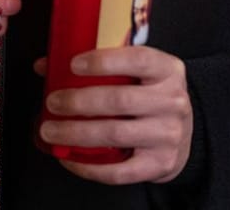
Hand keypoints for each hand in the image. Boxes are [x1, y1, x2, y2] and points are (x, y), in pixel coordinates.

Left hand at [36, 46, 193, 184]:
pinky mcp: (160, 164)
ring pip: (115, 134)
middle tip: (53, 102)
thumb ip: (96, 65)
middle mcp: (172, 101)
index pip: (137, 59)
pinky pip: (119, 171)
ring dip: (76, 133)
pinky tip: (69, 158)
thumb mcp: (136, 73)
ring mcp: (168, 135)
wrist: (183, 133)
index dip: (103, 61)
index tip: (73, 64)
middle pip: (120, 100)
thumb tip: (46, 65)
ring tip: (51, 130)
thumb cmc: (151, 97)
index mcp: (167, 71)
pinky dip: (88, 167)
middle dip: (79, 102)